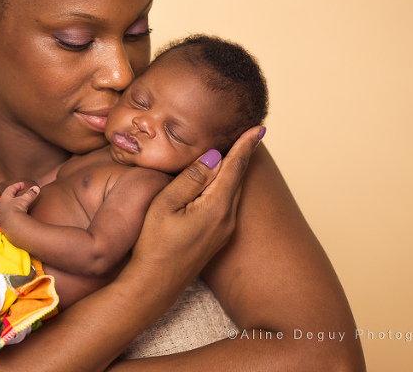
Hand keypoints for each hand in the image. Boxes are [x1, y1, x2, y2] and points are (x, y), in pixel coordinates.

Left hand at [0, 181, 39, 218]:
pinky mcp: (3, 222)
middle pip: (6, 197)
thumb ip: (30, 194)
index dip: (18, 186)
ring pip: (6, 206)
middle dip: (13, 194)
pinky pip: (7, 215)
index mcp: (5, 198)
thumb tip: (36, 188)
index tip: (23, 184)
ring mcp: (1, 214)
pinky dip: (12, 212)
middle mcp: (1, 205)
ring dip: (12, 203)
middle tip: (19, 191)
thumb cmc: (16, 210)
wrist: (11, 226)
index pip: (11, 188)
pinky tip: (16, 215)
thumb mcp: (24, 200)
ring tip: (18, 203)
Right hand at [130, 126, 264, 282]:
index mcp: (217, 207)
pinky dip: (228, 185)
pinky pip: (228, 203)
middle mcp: (227, 219)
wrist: (154, 285)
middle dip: (244, 154)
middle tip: (250, 131)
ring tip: (238, 149)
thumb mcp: (166, 205)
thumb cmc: (154, 245)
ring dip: (236, 170)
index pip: (235, 167)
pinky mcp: (218, 238)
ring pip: (234, 191)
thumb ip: (191, 178)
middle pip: (239, 178)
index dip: (246, 145)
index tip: (258, 127)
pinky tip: (221, 179)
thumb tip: (213, 156)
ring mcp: (225, 230)